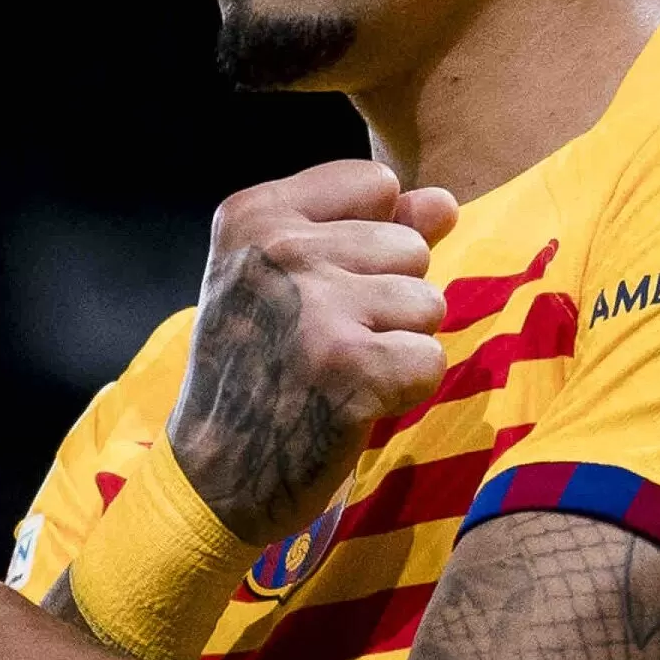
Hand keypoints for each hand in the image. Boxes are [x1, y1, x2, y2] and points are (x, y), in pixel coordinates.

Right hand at [171, 161, 457, 546]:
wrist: (214, 473)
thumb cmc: (259, 365)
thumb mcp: (289, 278)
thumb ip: (371, 228)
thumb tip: (445, 203)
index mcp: (255, 215)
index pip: (378, 185)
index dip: (372, 241)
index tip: (320, 285)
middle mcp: (280, 250)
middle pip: (410, 247)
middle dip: (388, 299)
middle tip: (324, 341)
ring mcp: (316, 308)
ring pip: (428, 302)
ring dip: (397, 344)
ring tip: (338, 369)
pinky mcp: (351, 369)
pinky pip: (430, 359)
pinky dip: (404, 389)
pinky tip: (353, 402)